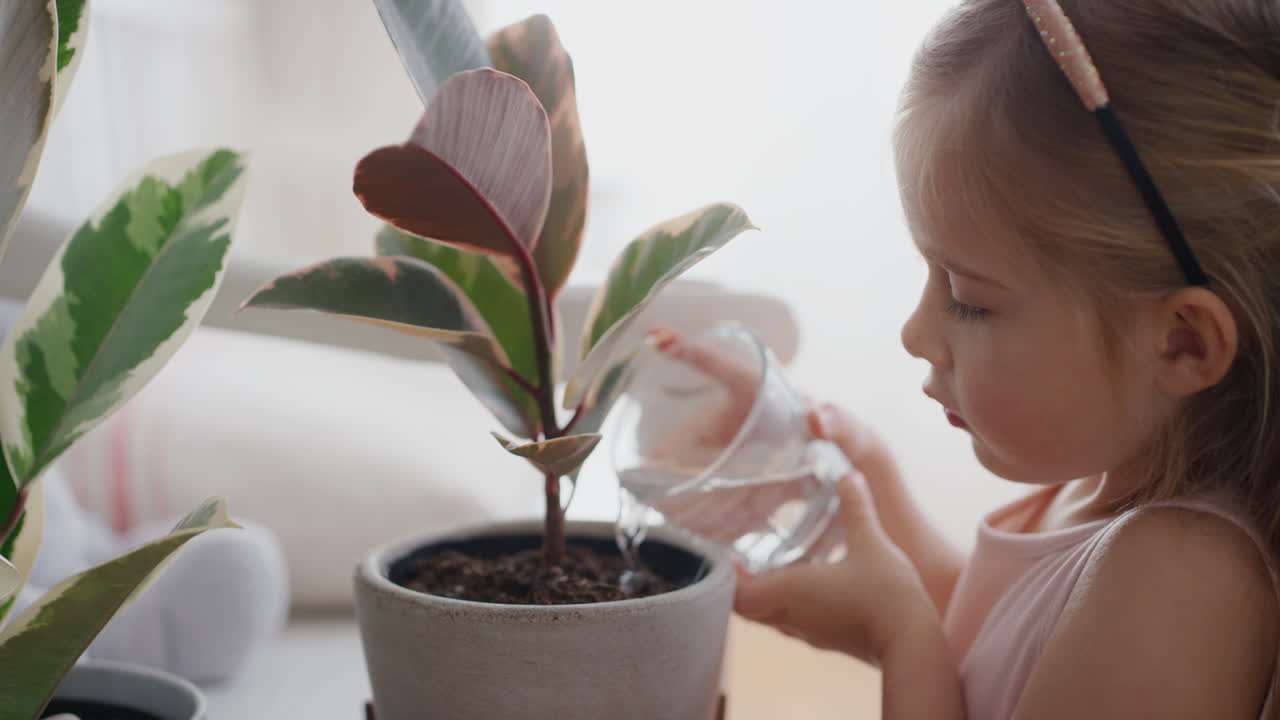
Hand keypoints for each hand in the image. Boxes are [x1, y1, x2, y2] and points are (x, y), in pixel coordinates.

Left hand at [733, 472, 940, 664]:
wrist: (914, 645)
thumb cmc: (888, 596)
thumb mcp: (871, 543)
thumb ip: (856, 508)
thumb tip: (849, 476)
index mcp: (791, 593)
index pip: (738, 596)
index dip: (727, 578)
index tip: (727, 557)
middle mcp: (792, 617)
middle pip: (748, 610)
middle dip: (741, 586)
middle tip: (742, 558)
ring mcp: (809, 634)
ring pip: (770, 619)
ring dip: (764, 597)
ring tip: (769, 568)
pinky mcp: (827, 641)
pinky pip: (793, 624)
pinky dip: (787, 607)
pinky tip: (805, 588)